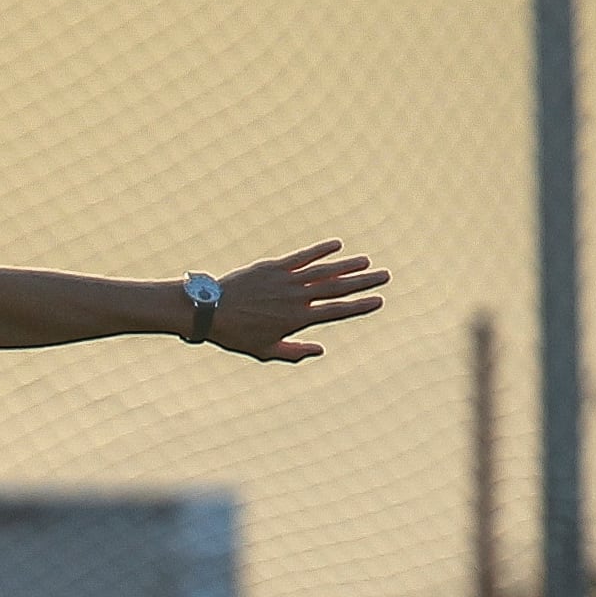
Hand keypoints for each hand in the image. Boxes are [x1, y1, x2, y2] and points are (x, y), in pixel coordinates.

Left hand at [213, 240, 388, 361]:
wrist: (210, 311)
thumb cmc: (237, 335)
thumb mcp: (266, 350)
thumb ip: (294, 351)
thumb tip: (320, 350)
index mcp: (296, 319)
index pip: (336, 311)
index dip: (359, 306)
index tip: (378, 301)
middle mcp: (296, 297)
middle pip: (336, 288)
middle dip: (362, 282)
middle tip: (384, 276)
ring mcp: (286, 280)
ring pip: (323, 270)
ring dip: (347, 265)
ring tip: (366, 261)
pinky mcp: (274, 266)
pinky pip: (301, 257)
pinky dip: (320, 250)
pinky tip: (337, 245)